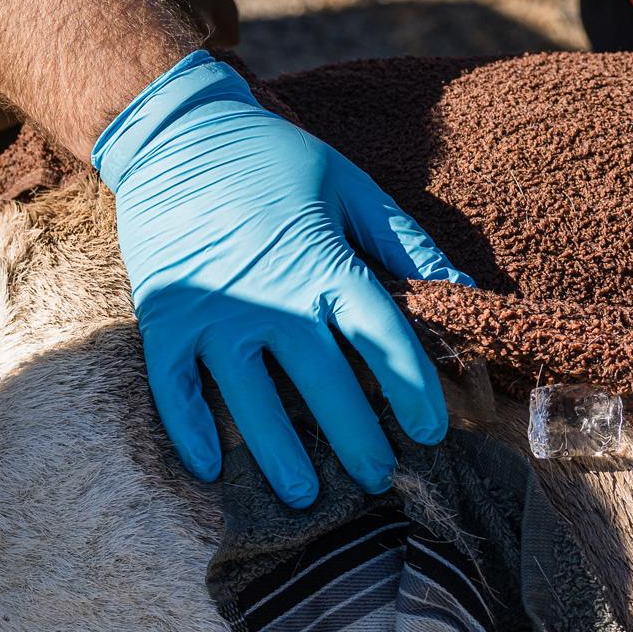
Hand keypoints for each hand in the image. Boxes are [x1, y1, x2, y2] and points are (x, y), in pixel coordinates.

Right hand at [92, 51, 467, 507]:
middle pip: (324, 385)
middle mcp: (271, 297)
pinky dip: (189, 432)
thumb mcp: (351, 186)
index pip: (382, 339)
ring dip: (278, 455)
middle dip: (356, 439)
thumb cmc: (272, 161)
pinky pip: (174, 389)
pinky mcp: (165, 321)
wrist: (175, 136)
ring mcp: (213, 313)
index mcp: (324, 261)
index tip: (431, 431)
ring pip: (250, 401)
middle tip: (378, 480)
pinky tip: (211, 468)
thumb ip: (406, 243)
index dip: (412, 389)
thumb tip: (467, 292)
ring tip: (304, 495)